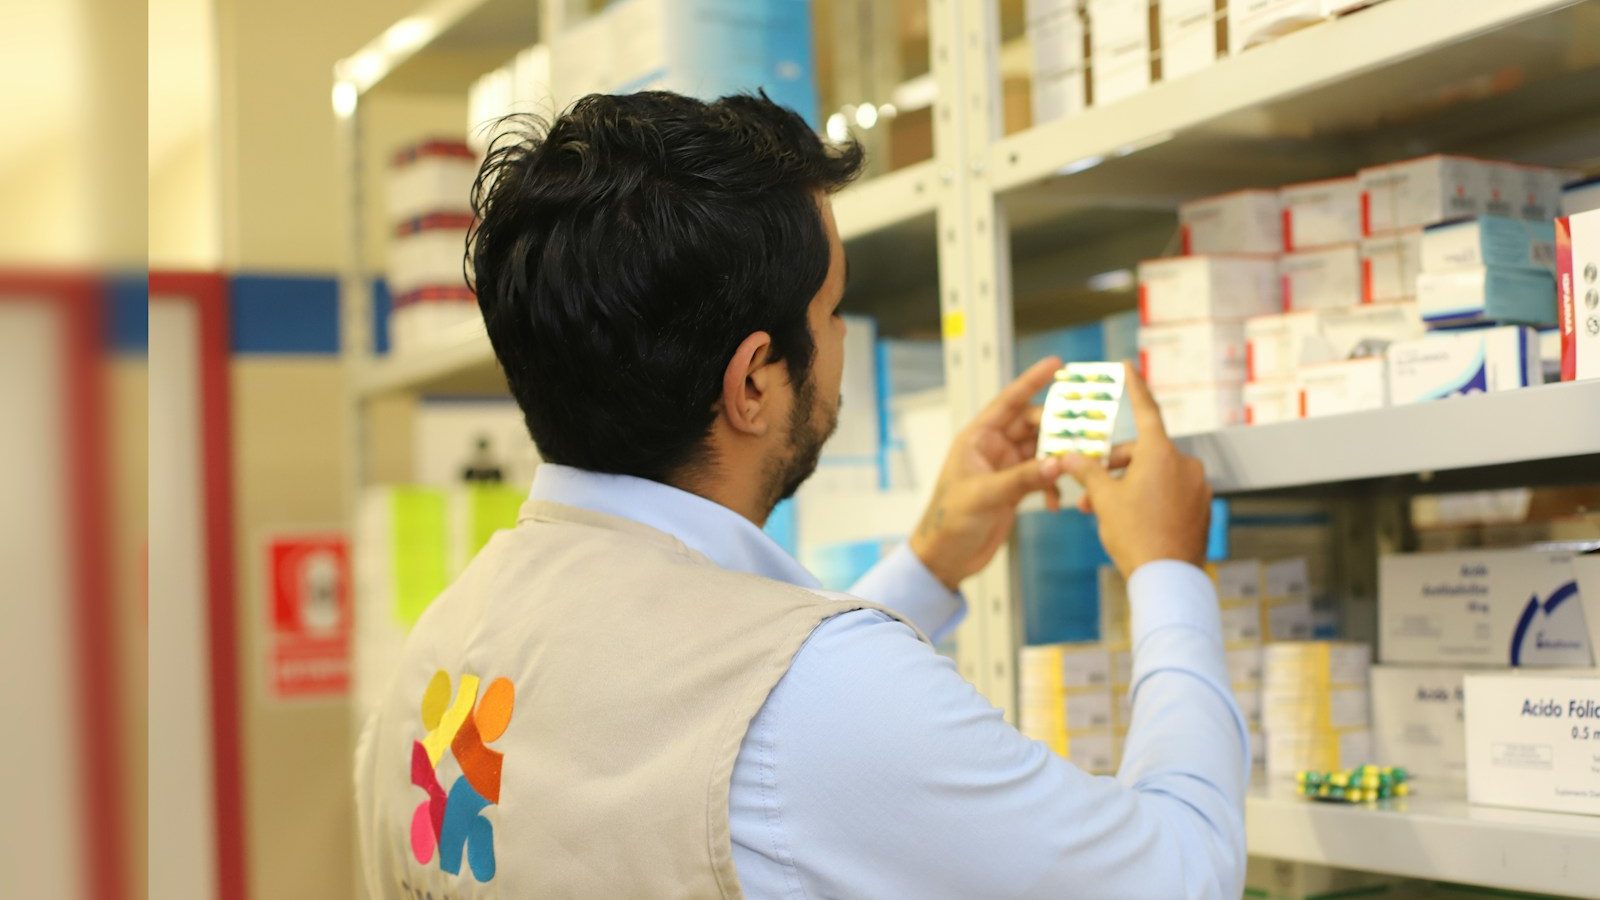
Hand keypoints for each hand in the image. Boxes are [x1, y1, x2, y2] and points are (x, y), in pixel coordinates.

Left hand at [909, 357, 1065, 589]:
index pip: (1009, 401)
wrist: (945, 557)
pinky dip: (1053, 484)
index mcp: (978, 438)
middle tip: (1085, 432)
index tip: (1058, 364)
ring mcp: (1005, 468)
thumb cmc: (950, 521)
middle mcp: (993, 448)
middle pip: (1033, 425)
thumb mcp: (985, 496)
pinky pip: (1042, 476)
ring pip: (1042, 451)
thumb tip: (1059, 462)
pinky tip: (1057, 502)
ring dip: (1059, 459)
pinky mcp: (1014, 489)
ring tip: (1077, 468)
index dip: (1032, 380)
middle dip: (1059, 428)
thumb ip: (1023, 478)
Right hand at [1059, 363, 1210, 576]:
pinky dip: (1148, 498)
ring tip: (1102, 511)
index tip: (1128, 366)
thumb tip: (1069, 457)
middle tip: (1088, 486)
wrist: (1167, 578)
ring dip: (1127, 485)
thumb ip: (1086, 472)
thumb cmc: (1136, 535)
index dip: (1134, 387)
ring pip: (1155, 475)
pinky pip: (1170, 493)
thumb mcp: (1103, 499)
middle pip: (1143, 451)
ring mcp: (1197, 487)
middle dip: (1113, 466)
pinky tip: (1131, 520)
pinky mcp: (1201, 507)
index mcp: (1161, 453)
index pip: (1145, 409)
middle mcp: (1184, 464)